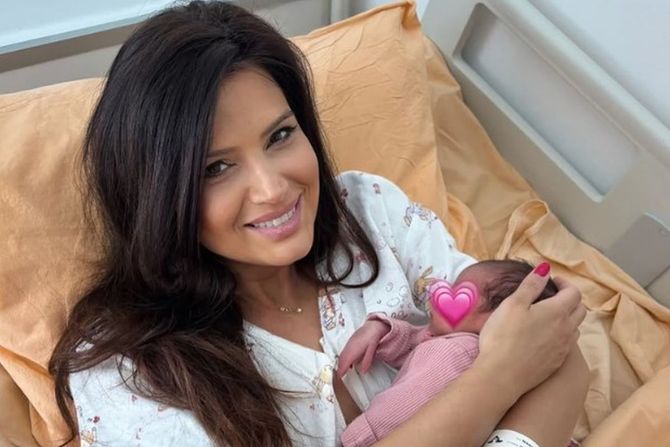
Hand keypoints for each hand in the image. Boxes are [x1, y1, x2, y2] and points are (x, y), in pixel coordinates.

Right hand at [337, 319, 389, 377]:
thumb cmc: (372, 337)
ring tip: (342, 370)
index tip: (340, 377)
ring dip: (340, 363)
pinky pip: (343, 351)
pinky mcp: (349, 341)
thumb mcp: (372, 350)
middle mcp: (349, 346)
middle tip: (339, 376)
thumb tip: (363, 371)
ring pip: (341, 355)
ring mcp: (348, 343)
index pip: (344, 362)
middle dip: (339, 368)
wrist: (372, 326)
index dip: (341, 370)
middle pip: (341, 359)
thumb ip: (367, 361)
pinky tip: (348, 362)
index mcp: (353, 349)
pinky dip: (343, 358)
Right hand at [477, 263, 585, 396]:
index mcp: (557, 311)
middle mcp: (566, 329)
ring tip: (549, 316)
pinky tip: (545, 337)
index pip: (573, 292)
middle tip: (554, 295)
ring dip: (568, 318)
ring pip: (575, 328)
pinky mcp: (557, 363)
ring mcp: (563, 348)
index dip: (565, 283)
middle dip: (570, 299)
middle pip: (580, 310)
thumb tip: (545, 268)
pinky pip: (567, 344)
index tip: (552, 280)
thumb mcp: (513, 304)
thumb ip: (531, 285)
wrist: (502, 375)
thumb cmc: (503, 336)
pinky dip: (562, 335)